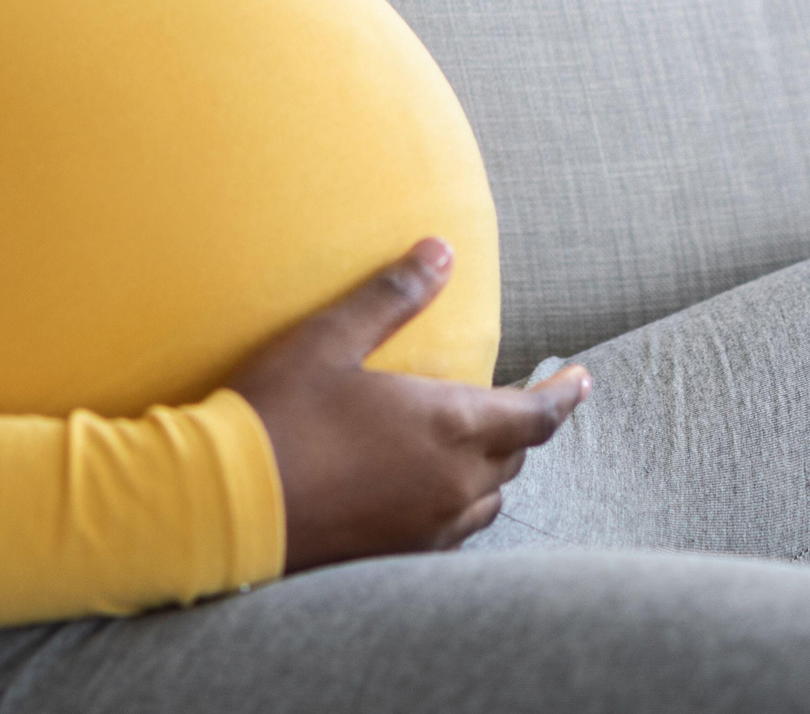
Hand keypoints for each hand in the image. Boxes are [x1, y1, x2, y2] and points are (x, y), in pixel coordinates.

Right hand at [223, 238, 590, 571]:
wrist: (226, 505)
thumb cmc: (278, 414)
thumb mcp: (330, 339)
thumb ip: (392, 297)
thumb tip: (440, 251)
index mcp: (449, 426)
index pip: (536, 415)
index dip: (564, 395)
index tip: (583, 379)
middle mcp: (451, 484)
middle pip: (513, 457)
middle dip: (521, 426)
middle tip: (519, 402)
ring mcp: (426, 528)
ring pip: (486, 501)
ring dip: (490, 470)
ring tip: (477, 447)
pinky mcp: (397, 558)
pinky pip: (451, 533)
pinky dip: (455, 507)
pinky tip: (426, 493)